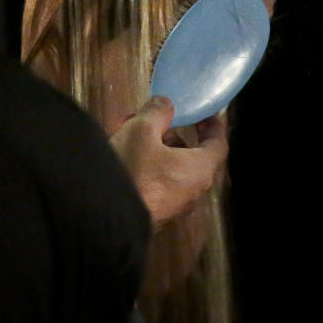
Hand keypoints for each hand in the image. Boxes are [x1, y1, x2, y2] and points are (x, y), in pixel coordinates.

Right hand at [110, 97, 227, 229]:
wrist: (104, 217)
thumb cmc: (132, 171)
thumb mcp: (141, 130)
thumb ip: (157, 112)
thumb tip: (166, 104)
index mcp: (200, 170)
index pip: (218, 145)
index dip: (213, 126)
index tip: (205, 114)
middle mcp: (193, 190)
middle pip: (192, 156)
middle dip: (173, 135)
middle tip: (155, 121)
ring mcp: (176, 205)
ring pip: (173, 169)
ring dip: (156, 149)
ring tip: (131, 135)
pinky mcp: (157, 213)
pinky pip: (159, 183)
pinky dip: (148, 166)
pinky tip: (124, 157)